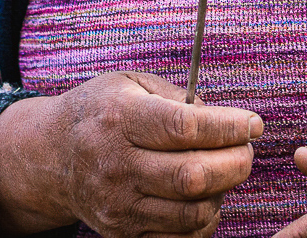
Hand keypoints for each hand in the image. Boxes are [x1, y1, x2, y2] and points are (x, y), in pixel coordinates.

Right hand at [0, 71, 261, 237]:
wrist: (53, 155)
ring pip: (192, 213)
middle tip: (247, 151)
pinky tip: (204, 197)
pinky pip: (180, 237)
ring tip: (224, 173)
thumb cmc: (103, 111)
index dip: (228, 128)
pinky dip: (203, 220)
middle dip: (236, 164)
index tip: (253, 123)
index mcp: (120, 118)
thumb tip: (228, 123)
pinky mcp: (122, 233)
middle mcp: (116, 165)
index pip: (185, 128)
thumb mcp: (132, 84)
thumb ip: (179, 99)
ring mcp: (118, 205)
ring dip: (223, 194)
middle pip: (193, 176)